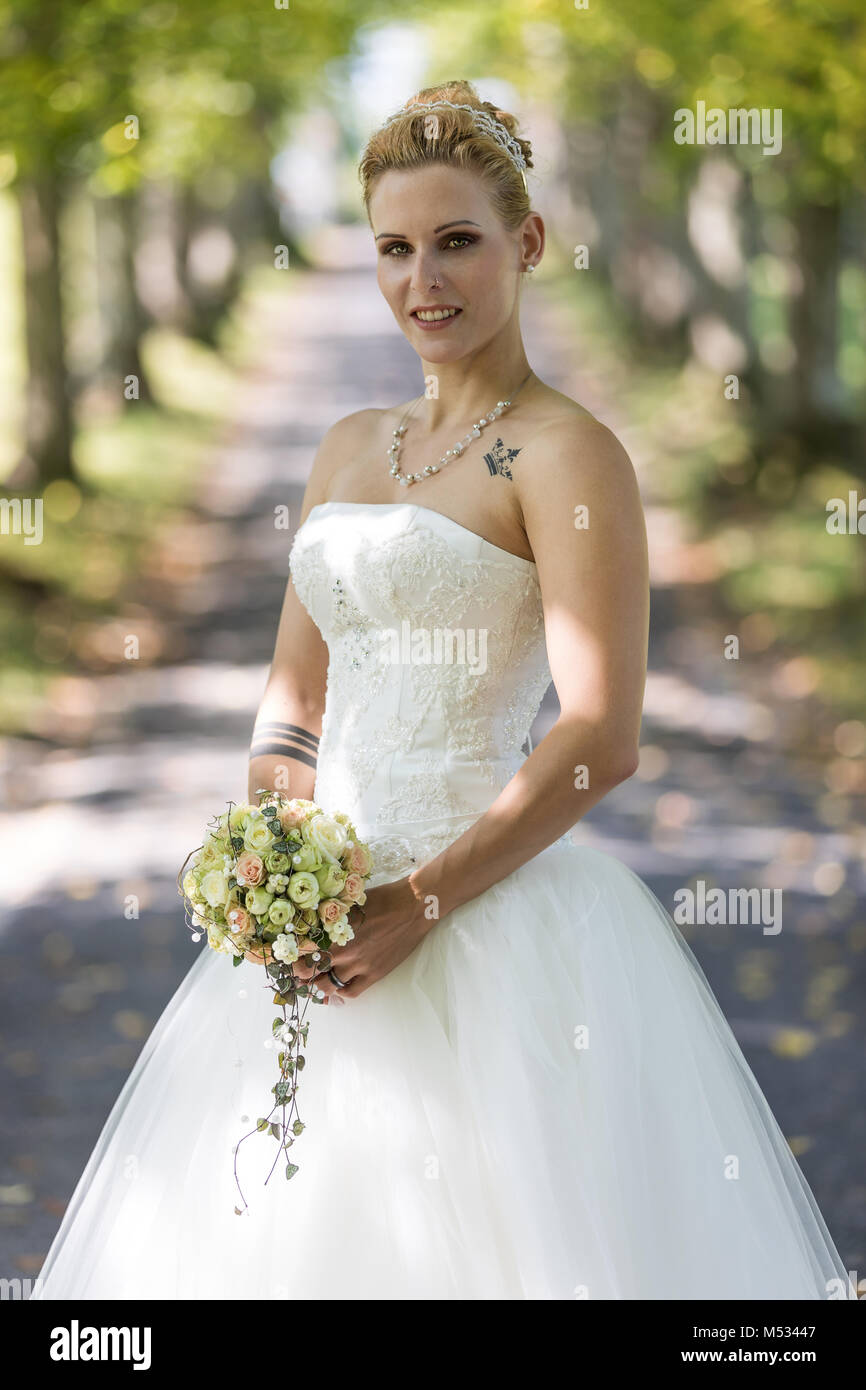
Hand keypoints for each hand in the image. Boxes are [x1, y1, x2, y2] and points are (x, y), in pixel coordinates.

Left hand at [291, 877, 432, 1002]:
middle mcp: (342, 951)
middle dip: (299, 973)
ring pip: (327, 986)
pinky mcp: (374, 974)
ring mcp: (359, 965)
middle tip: (297, 972)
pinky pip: (351, 992)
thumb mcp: (350, 902)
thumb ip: (331, 916)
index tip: (287, 955)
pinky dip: (340, 993)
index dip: (290, 955)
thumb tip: (312, 923)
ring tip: (315, 980)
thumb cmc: (382, 898)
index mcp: (334, 930)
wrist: (413, 906)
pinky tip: (337, 987)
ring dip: (317, 985)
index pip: (301, 950)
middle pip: (309, 971)